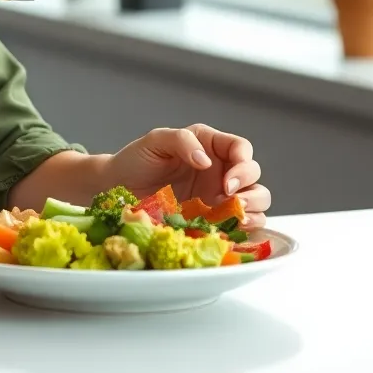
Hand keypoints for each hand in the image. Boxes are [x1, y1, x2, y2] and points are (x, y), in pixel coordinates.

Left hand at [104, 124, 270, 228]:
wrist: (117, 189)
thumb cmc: (136, 160)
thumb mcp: (156, 141)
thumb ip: (182, 141)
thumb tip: (206, 160)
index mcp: (209, 145)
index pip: (241, 148)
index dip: (242, 163)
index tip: (226, 181)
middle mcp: (219, 169)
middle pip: (254, 175)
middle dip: (250, 188)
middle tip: (231, 199)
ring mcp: (217, 196)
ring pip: (256, 201)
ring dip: (253, 209)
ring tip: (234, 216)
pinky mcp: (214, 220)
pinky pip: (242, 226)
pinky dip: (245, 229)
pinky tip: (231, 231)